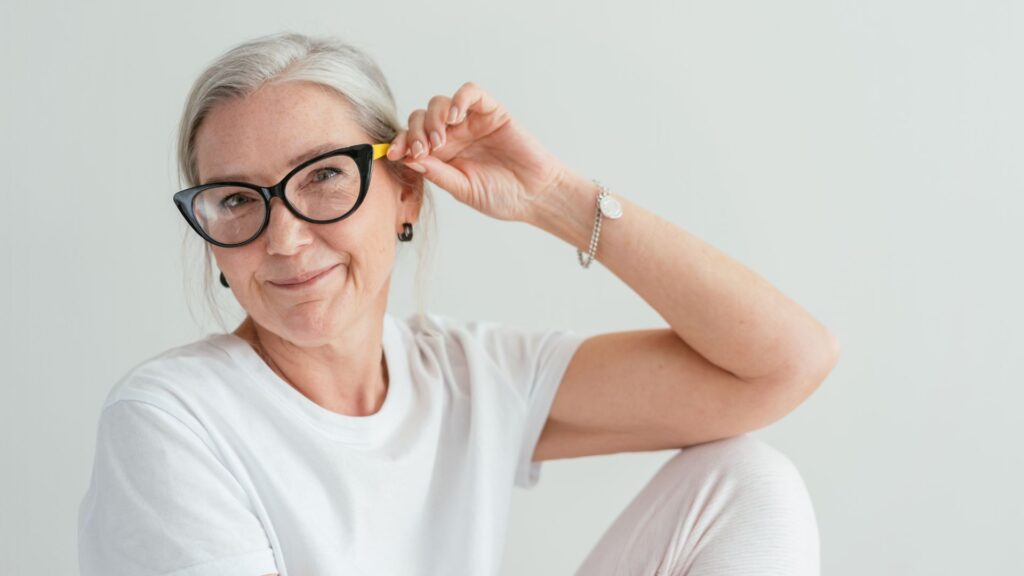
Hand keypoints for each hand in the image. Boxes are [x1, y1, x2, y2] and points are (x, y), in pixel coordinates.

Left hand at [387, 81, 570, 222]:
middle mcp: (452, 136)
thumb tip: (407, 159)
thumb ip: (437, 173)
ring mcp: (470, 122)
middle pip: (420, 119)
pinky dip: (459, 99)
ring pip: (439, 104)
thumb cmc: (501, 197)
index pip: (412, 140)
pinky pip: (470, 93)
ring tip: (441, 140)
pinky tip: (456, 118)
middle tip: (423, 151)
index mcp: (441, 156)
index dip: (400, 143)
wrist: (535, 195)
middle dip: (415, 133)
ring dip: (433, 119)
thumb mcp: (462, 189)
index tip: (394, 154)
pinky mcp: (491, 111)